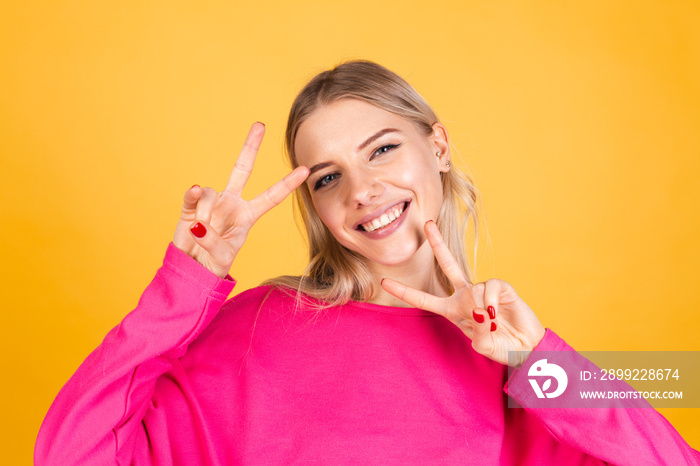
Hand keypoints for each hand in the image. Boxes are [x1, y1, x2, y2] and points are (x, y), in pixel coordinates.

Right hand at [172, 122, 308, 277]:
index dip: (288, 183)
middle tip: (260, 125)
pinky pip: (193, 194)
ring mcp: (212, 202)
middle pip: (243, 169)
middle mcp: (232, 203)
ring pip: (211, 192)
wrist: (192, 269)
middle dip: (250, 147)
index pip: (272, 196)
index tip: (306, 169)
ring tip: (201, 233)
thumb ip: (214, 241)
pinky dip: (192, 195)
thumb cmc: (214, 265)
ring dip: (206, 212)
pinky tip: (193, 193)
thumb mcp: (222, 258)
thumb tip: (199, 224)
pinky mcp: (191, 206)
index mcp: (247, 215)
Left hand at [381, 221, 545, 366]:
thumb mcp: (484, 347)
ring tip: (492, 323)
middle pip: (447, 264)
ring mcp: (482, 290)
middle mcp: (464, 295)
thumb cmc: (502, 346)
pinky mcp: (501, 287)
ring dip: (482, 309)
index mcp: (452, 310)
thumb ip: (479, 337)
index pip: (423, 299)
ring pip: (474, 288)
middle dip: (437, 243)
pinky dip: (492, 302)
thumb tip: (480, 315)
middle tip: (427, 223)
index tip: (383, 282)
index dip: (404, 291)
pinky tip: (499, 313)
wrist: (527, 346)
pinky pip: (491, 287)